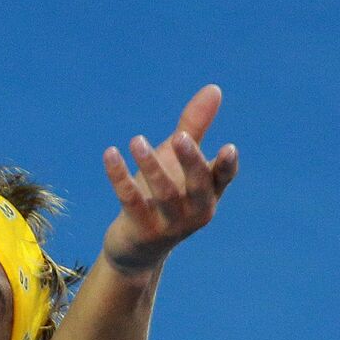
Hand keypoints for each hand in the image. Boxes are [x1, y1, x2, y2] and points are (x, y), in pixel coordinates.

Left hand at [102, 84, 238, 275]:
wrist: (137, 250)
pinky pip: (131, 201)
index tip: (228, 147)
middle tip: (179, 137)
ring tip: (136, 140)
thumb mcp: (177, 162)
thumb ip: (194, 127)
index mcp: (208, 194)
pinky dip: (120, 177)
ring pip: (163, 194)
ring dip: (150, 166)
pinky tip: (110, 154)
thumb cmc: (162, 199)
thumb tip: (214, 89)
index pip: (223, 178)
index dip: (227, 165)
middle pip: (198, 186)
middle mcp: (195, 212)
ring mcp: (170, 225)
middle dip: (190, 162)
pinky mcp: (142, 231)